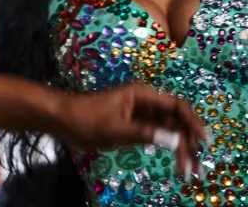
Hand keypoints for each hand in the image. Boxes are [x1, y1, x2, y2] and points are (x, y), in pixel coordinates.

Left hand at [54, 84, 205, 177]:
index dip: (193, 122)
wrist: (62, 120)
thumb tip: (175, 140)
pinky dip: (168, 149)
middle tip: (194, 168)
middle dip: (188, 143)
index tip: (204, 141)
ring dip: (181, 149)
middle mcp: (145, 103)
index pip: (177, 106)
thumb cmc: (85, 119)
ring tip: (188, 171)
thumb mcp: (116, 128)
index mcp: (141, 95)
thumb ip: (145, 134)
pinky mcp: (136, 125)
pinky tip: (176, 164)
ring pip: (169, 130)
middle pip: (176, 121)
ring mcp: (141, 114)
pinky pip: (158, 136)